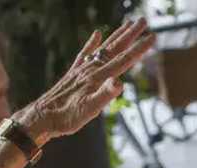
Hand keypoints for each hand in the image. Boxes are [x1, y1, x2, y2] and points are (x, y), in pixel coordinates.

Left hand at [17, 20, 155, 143]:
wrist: (42, 117)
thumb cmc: (67, 117)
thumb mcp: (89, 110)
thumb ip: (105, 95)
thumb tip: (120, 82)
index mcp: (98, 77)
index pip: (124, 60)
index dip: (139, 48)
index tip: (153, 36)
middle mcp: (91, 69)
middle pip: (115, 48)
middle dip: (130, 35)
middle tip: (143, 21)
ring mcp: (82, 69)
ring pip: (103, 48)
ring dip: (117, 36)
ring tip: (127, 24)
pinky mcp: (74, 73)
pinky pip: (85, 53)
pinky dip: (92, 43)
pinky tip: (97, 33)